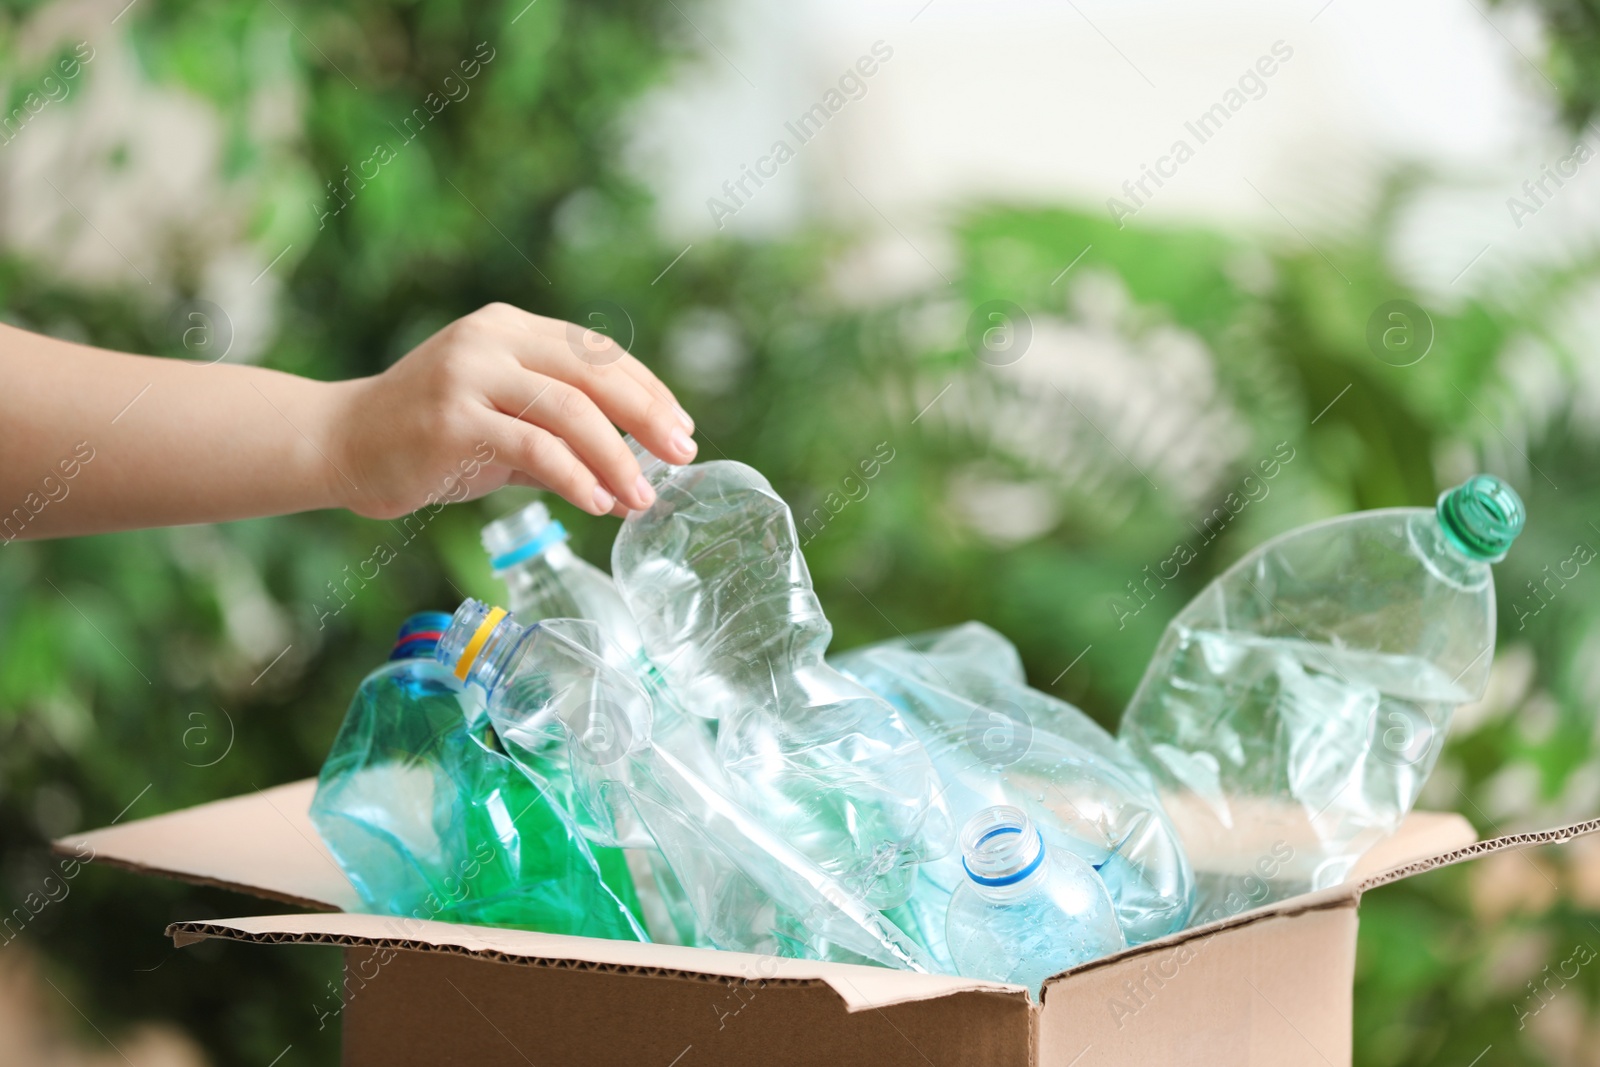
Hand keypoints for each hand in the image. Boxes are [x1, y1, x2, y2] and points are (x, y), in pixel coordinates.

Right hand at [328, 303, 697, 518]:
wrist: (342, 444)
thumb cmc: (430, 437)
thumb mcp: (503, 416)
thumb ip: (562, 429)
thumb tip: (637, 468)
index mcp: (511, 328)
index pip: (597, 352)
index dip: (648, 390)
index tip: (681, 428)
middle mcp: (492, 340)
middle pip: (594, 372)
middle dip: (648, 417)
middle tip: (682, 456)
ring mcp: (470, 375)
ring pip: (570, 411)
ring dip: (617, 459)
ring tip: (642, 498)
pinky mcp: (452, 420)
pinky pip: (533, 448)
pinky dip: (574, 478)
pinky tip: (598, 504)